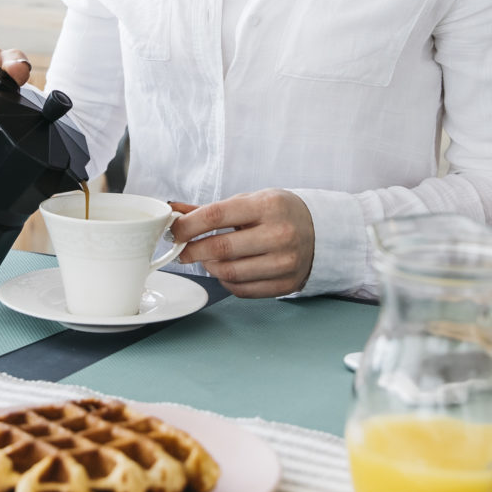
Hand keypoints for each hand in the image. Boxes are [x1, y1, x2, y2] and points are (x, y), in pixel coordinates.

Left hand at [170, 190, 315, 297]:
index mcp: (268, 206)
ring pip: (229, 273)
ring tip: (207, 259)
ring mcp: (285, 262)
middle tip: (182, 251)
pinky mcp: (287, 284)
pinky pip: (243, 290)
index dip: (189, 225)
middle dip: (192, 250)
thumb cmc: (277, 213)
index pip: (216, 215)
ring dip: (209, 267)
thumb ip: (210, 209)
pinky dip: (226, 282)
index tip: (175, 231)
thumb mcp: (249, 201)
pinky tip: (226, 270)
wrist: (319, 230)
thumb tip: (173, 210)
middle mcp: (279, 234)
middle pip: (221, 248)